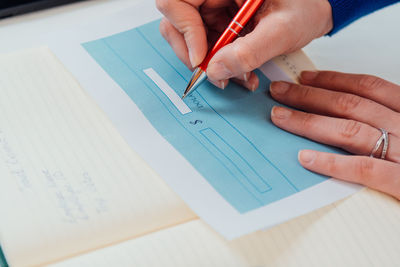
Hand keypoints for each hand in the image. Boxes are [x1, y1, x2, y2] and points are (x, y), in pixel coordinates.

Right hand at [156, 0, 332, 89]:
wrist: (317, 9)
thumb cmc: (305, 6)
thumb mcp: (281, 30)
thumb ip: (249, 52)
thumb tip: (215, 71)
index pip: (176, 2)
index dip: (184, 31)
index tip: (202, 58)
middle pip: (177, 22)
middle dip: (193, 54)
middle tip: (213, 74)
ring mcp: (215, 8)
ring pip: (192, 39)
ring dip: (211, 64)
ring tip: (238, 77)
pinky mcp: (220, 22)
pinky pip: (208, 46)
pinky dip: (221, 64)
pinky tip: (241, 73)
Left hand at [270, 71, 399, 199]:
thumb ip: (389, 121)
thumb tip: (349, 113)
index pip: (368, 87)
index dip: (333, 80)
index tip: (305, 78)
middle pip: (350, 104)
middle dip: (310, 96)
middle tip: (279, 92)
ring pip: (351, 130)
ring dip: (310, 121)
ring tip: (280, 117)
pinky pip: (366, 170)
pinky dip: (333, 163)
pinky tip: (305, 158)